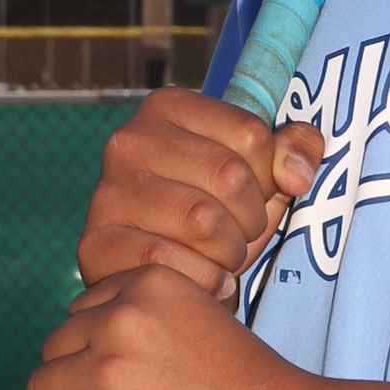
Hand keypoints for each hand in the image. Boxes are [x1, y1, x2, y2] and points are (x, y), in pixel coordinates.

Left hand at [25, 264, 313, 389]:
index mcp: (149, 281)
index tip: (128, 377)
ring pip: (43, 389)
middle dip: (76, 379)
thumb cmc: (251, 387)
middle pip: (55, 347)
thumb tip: (87, 347)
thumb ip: (150, 319)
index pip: (82, 310)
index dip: (97, 347)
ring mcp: (110, 372)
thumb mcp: (202, 318)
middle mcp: (123, 317)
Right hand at [77, 87, 325, 300]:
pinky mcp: (94, 244)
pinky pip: (166, 261)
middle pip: (230, 176)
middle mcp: (128, 139)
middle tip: (240, 236)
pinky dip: (203, 280)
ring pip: (202, 221)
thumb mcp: (262, 175)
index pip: (253, 136)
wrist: (163, 276)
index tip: (254, 197)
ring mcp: (106, 191)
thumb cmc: (218, 215)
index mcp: (168, 107)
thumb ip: (294, 151)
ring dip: (230, 252)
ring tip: (223, 258)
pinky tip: (210, 282)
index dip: (271, 178)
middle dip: (252, 219)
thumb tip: (295, 173)